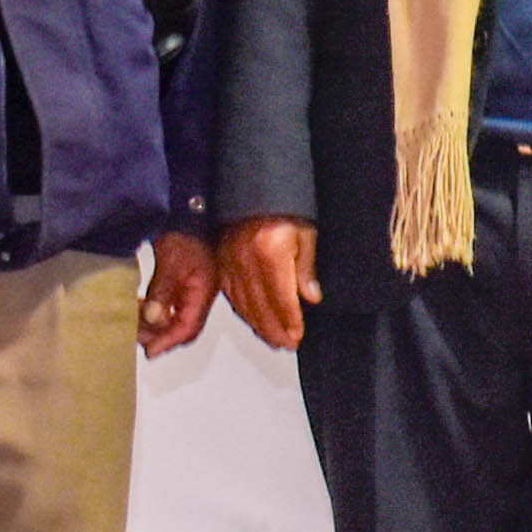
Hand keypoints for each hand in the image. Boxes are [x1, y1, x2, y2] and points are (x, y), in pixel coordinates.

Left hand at [139, 230, 216, 357]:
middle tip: (136, 335)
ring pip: (173, 318)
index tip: (150, 351)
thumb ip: (162, 292)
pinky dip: (154, 311)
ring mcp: (191, 290)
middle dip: (159, 335)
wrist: (190, 210)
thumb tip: (153, 318)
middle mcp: (200, 295)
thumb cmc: (187, 230)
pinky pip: (169, 306)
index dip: (168, 341)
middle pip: (181, 327)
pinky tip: (140, 307)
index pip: (188, 327)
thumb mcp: (171, 261)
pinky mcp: (182, 283)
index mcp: (203, 291)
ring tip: (134, 320)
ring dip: (154, 323)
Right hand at [219, 215, 319, 350]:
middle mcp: (246, 261)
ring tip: (273, 339)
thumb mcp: (305, 231)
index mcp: (270, 253)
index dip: (291, 322)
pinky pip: (232, 295)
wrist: (252, 186)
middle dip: (276, 331)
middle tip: (287, 344)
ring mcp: (230, 263)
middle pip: (261, 308)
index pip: (282, 299)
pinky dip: (243, 312)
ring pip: (244, 305)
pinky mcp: (221, 262)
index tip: (298, 336)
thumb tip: (311, 297)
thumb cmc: (281, 205)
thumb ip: (306, 267)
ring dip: (260, 326)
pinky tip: (253, 320)